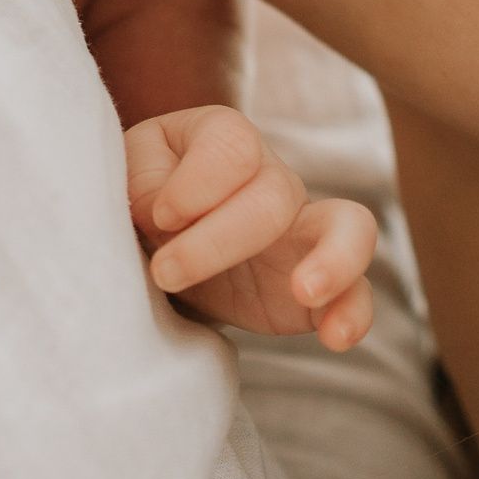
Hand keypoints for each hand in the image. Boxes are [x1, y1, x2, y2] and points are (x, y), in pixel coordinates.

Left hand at [124, 104, 376, 351]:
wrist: (146, 251)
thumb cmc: (134, 202)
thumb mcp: (121, 175)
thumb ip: (138, 179)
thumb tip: (167, 210)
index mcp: (222, 139)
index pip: (232, 144)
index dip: (196, 182)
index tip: (156, 217)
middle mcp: (272, 178)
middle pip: (274, 194)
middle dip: (217, 239)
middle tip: (165, 273)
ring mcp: (302, 232)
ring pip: (351, 226)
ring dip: (333, 258)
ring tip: (304, 290)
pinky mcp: (313, 288)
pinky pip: (357, 294)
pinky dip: (352, 313)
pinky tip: (336, 338)